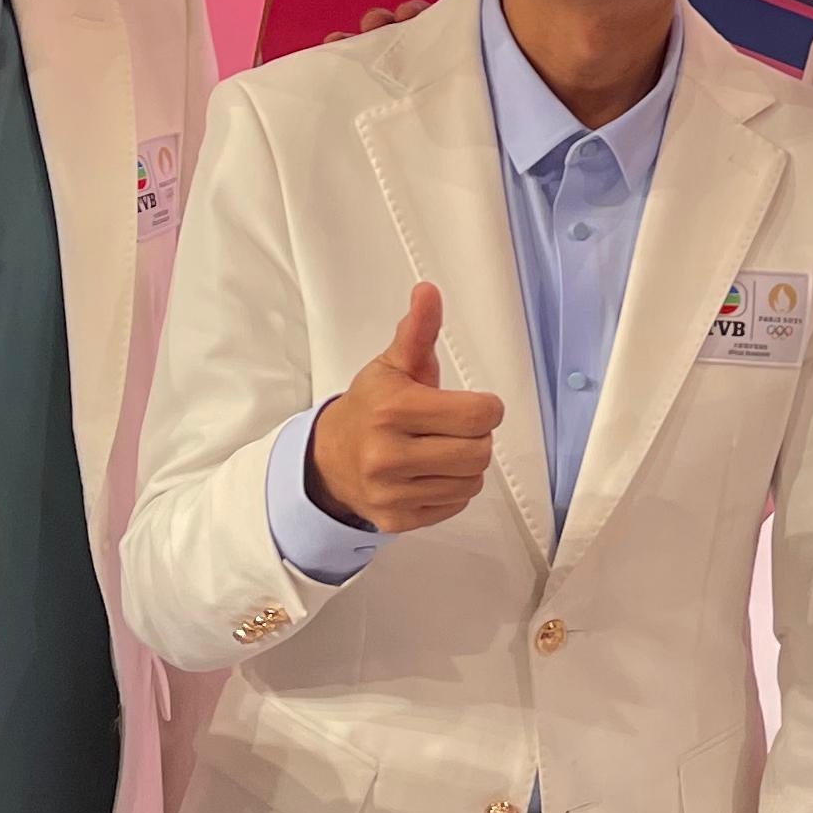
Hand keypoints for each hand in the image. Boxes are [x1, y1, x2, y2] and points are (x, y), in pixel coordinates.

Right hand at [304, 284, 503, 532]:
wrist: (327, 459)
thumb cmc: (369, 408)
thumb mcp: (392, 365)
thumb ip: (418, 331)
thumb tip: (428, 292)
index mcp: (392, 410)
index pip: (479, 415)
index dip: (485, 408)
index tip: (471, 404)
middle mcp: (388, 455)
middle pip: (480, 452)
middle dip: (475, 436)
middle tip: (454, 427)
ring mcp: (391, 492)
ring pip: (472, 482)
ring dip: (466, 465)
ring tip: (441, 449)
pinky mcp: (396, 519)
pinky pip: (455, 505)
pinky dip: (451, 490)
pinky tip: (429, 473)